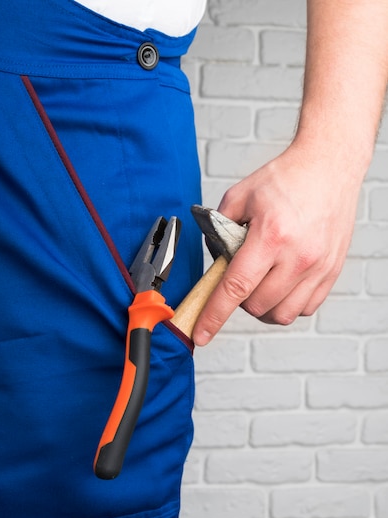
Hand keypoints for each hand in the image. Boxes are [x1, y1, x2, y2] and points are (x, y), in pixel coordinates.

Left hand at [192, 143, 360, 345]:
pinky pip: (304, 309)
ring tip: (260, 285)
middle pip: (257, 306)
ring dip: (263, 307)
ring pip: (281, 314)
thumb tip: (214, 262)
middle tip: (241, 276)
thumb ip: (219, 230)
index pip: (236, 288)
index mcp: (271, 236)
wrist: (329, 167)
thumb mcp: (241, 196)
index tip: (202, 333)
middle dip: (240, 300)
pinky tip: (281, 285)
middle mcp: (298, 256)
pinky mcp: (331, 272)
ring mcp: (318, 267)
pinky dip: (287, 305)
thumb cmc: (287, 179)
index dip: (214, 315)